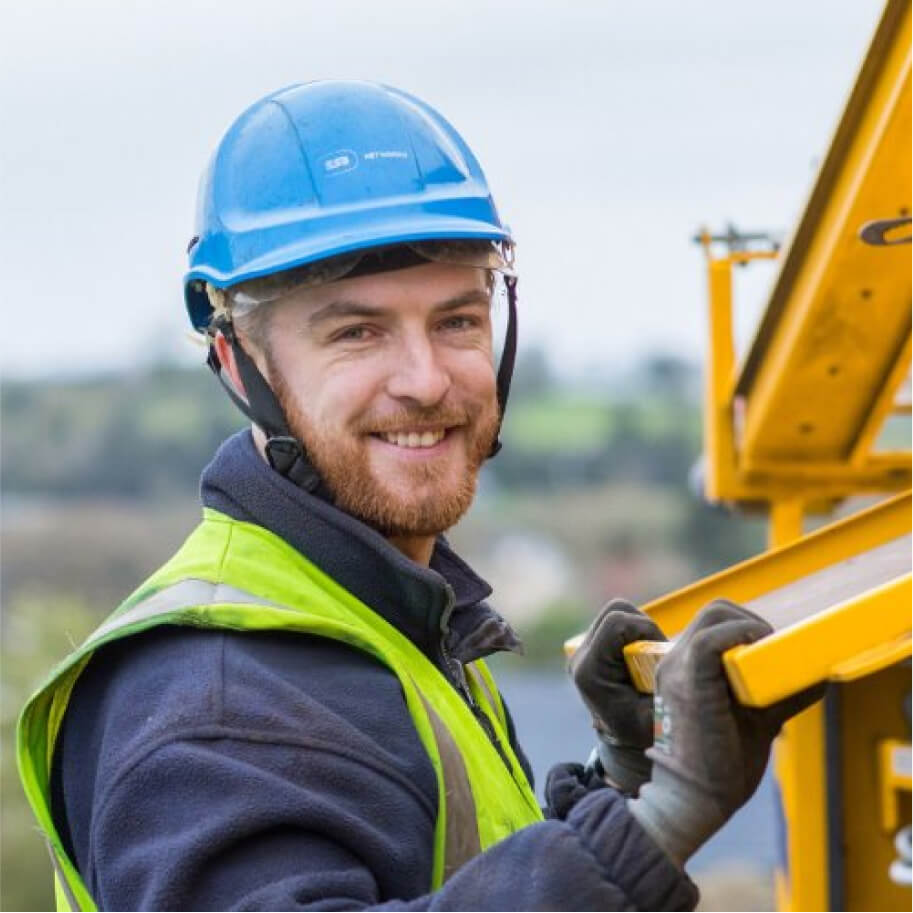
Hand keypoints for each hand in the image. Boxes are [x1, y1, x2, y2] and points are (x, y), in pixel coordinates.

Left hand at [569, 599, 666, 793]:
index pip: (617, 623)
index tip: (660, 656)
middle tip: (658, 655)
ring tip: (651, 656)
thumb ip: (670, 685)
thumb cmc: (647, 734)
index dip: (646, 631)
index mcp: (590, 671)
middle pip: (614, 610)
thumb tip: (698, 656)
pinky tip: (643, 657)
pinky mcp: (591, 647)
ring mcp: (583, 651)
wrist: (624, 746)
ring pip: (615, 612)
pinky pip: (615, 623)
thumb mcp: (661, 714)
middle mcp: (580, 657)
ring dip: (639, 628)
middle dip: (643, 627)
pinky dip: (635, 632)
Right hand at [628, 599, 825, 865]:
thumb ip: (775, 695)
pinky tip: (761, 659)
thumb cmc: (718, 767)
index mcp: (685, 668)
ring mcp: (679, 670)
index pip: (714, 621)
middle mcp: (676, 662)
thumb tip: (815, 675)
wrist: (691, 800)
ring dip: (751, 627)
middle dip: (753, 620)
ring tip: (769, 656)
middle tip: (774, 650)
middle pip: (715, 610)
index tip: (771, 650)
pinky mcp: (690, 684)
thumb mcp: (754, 720)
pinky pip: (711, 641)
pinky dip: (741, 638)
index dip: (747, 626)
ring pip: (714, 616)